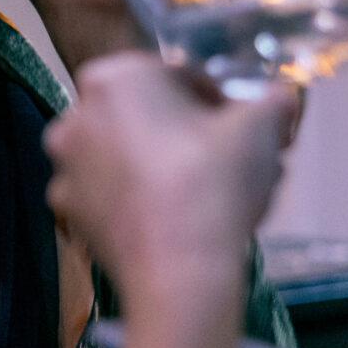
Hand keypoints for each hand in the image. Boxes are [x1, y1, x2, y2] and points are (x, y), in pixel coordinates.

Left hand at [43, 53, 294, 301]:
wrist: (180, 271)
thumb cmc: (214, 181)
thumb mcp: (261, 127)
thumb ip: (273, 102)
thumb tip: (281, 99)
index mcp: (114, 77)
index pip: (178, 75)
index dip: (218, 99)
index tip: (244, 126)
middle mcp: (76, 116)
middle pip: (147, 116)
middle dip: (189, 133)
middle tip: (231, 160)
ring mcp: (65, 168)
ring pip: (127, 156)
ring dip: (163, 167)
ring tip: (209, 195)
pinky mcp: (70, 214)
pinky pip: (112, 197)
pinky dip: (138, 203)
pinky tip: (176, 221)